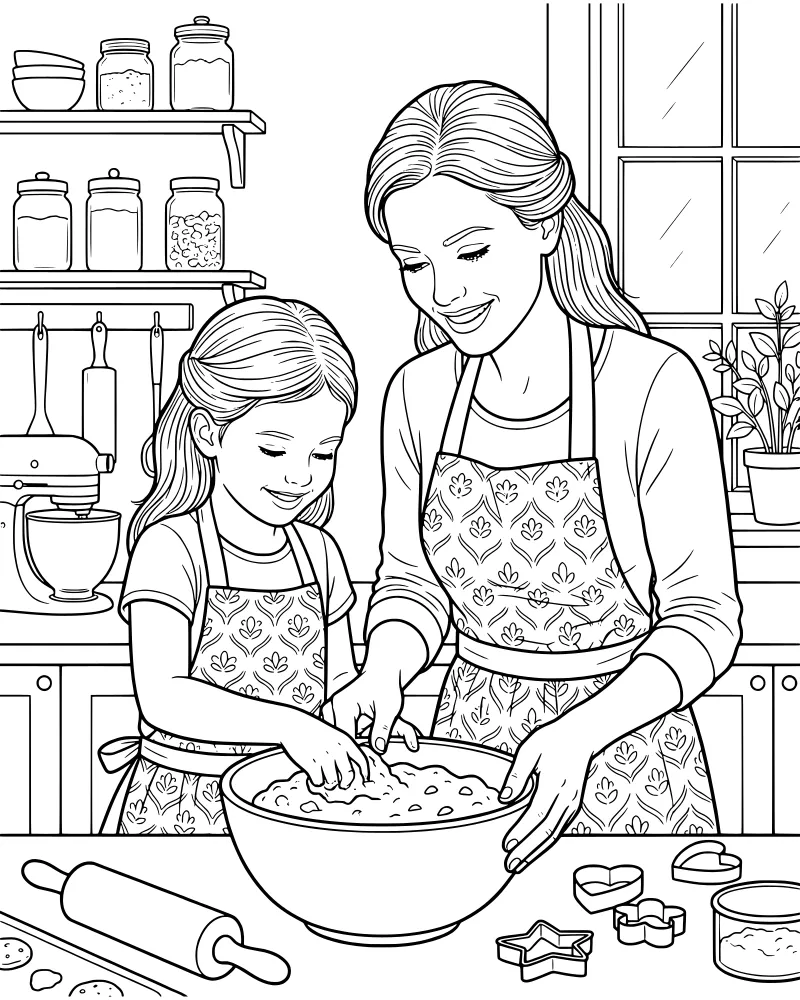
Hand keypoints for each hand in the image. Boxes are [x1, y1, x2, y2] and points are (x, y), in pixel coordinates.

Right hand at [281, 712, 370, 787]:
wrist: (293, 725)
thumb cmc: (314, 732)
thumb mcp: (333, 736)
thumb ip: (343, 751)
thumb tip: (350, 774)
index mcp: (345, 741)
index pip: (362, 760)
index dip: (365, 773)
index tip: (364, 780)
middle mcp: (337, 749)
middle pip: (348, 775)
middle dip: (345, 783)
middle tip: (341, 784)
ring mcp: (324, 757)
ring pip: (333, 782)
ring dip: (328, 783)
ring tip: (322, 777)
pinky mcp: (311, 763)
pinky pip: (318, 782)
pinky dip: (315, 782)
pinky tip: (311, 775)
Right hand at [330, 668, 413, 753]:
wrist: (381, 672)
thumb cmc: (386, 688)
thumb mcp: (388, 709)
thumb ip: (383, 730)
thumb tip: (379, 750)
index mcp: (343, 706)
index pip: (346, 739)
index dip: (357, 753)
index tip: (368, 761)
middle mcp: (332, 707)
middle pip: (337, 738)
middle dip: (350, 749)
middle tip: (364, 757)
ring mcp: (329, 708)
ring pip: (334, 736)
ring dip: (346, 743)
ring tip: (360, 746)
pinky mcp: (331, 710)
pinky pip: (335, 730)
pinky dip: (344, 736)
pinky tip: (355, 738)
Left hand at [500, 715, 594, 873]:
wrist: (581, 736)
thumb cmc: (552, 740)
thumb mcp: (529, 750)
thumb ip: (517, 776)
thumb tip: (504, 799)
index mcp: (553, 784)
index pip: (536, 815)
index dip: (521, 833)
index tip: (506, 845)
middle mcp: (566, 799)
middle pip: (546, 832)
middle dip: (527, 851)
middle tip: (510, 865)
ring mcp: (572, 804)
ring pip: (554, 835)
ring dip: (536, 851)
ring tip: (519, 865)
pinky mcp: (573, 806)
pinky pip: (559, 829)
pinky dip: (546, 843)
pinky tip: (534, 850)